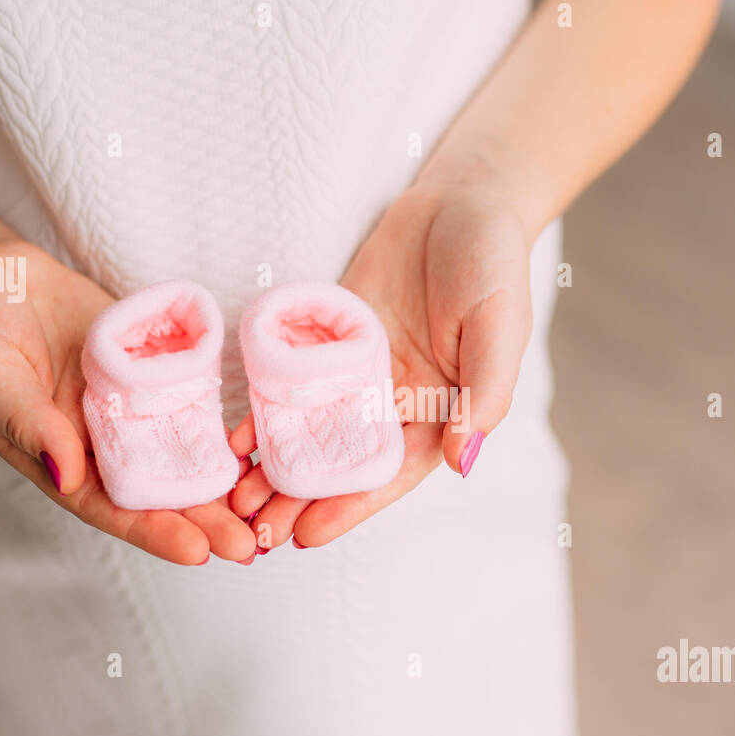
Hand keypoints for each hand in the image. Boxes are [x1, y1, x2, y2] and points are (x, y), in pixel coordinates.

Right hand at [0, 236, 255, 564]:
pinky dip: (218, 426)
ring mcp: (123, 408)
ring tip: (265, 508)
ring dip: (219, 482)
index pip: (106, 505)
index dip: (151, 530)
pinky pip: (185, 402)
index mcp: (50, 455)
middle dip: (201, 520)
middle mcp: (93, 442)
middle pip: (153, 491)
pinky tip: (257, 447)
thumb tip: (68, 475)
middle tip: (250, 547)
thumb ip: (25, 421)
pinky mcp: (145, 371)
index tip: (196, 552)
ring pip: (177, 454)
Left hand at [229, 179, 532, 548]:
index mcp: (440, 412)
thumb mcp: (500, 326)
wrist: (462, 199)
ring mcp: (358, 374)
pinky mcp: (329, 341)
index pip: (390, 474)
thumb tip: (460, 460)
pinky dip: (267, 412)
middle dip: (302, 500)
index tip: (308, 536)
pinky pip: (295, 383)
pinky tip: (234, 438)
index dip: (351, 506)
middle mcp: (395, 403)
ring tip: (234, 500)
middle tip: (253, 534)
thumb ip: (485, 393)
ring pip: (313, 433)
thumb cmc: (494, 264)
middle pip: (344, 464)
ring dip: (276, 468)